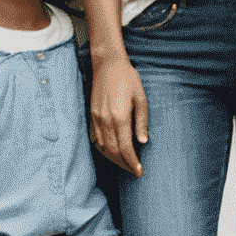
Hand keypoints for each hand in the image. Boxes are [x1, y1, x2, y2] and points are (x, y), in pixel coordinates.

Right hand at [91, 54, 147, 176]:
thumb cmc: (128, 79)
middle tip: (135, 170)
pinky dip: (106, 148)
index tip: (139, 172)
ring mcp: (97, 118)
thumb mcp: (141, 98)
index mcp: (120, 117)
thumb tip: (143, 141)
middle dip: (124, 164)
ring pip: (104, 146)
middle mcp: (106, 120)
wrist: (107, 64)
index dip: (132, 162)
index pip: (126, 148)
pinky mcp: (92, 115)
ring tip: (126, 163)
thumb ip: (141, 122)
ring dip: (115, 158)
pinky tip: (114, 150)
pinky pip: (97, 138)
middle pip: (114, 151)